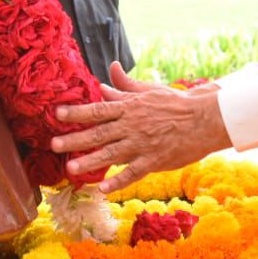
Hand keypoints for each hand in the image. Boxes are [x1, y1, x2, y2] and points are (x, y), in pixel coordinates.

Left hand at [54, 63, 232, 192]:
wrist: (204, 119)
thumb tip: (110, 69)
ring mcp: (142, 144)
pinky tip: (102, 189)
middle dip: (74, 140)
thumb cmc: (176, 104)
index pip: (97, 109)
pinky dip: (117, 181)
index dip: (76, 112)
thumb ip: (126, 85)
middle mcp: (131, 126)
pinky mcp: (153, 161)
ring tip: (70, 170)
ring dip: (89, 162)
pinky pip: (132, 173)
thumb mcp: (149, 90)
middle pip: (97, 133)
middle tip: (53, 145)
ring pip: (110, 154)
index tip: (57, 114)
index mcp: (129, 108)